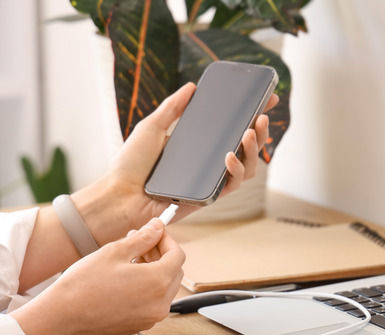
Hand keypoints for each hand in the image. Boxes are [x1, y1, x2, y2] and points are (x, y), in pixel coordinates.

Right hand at [11, 218, 184, 334]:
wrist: (61, 318)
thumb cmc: (83, 285)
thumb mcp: (114, 252)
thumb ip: (142, 238)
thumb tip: (157, 228)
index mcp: (157, 282)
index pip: (177, 255)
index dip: (167, 240)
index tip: (155, 232)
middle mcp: (160, 303)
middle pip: (174, 272)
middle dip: (161, 254)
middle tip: (140, 243)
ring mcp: (150, 317)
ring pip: (164, 288)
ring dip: (154, 270)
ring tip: (130, 259)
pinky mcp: (139, 325)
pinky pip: (153, 302)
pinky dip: (147, 287)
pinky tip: (126, 278)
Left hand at [74, 83, 279, 245]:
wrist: (119, 194)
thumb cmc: (130, 164)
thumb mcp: (151, 127)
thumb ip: (172, 108)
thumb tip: (192, 87)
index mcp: (199, 145)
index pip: (231, 128)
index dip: (252, 115)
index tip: (266, 97)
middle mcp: (209, 163)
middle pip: (247, 148)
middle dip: (261, 131)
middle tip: (261, 116)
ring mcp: (211, 181)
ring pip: (248, 168)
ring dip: (254, 150)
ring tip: (248, 133)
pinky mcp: (209, 197)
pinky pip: (232, 184)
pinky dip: (235, 169)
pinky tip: (229, 155)